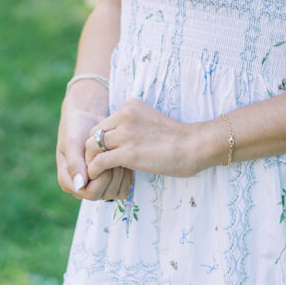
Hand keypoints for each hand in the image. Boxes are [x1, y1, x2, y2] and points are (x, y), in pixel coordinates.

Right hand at [56, 99, 133, 201]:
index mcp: (69, 181)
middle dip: (113, 175)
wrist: (86, 116)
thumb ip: (74, 163)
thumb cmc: (75, 127)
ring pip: (115, 192)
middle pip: (105, 194)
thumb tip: (80, 185)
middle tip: (116, 153)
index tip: (106, 157)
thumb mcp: (72, 142)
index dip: (102, 178)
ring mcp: (96, 183)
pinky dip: (127, 174)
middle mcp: (82, 187)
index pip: (90, 193)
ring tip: (121, 153)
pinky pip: (122, 186)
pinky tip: (126, 157)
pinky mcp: (108, 178)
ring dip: (122, 174)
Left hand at [86, 98, 206, 179]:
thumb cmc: (176, 138)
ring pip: (92, 147)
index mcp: (130, 106)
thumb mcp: (149, 122)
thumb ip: (132, 127)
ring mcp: (125, 133)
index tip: (108, 155)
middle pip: (94, 134)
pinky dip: (95, 171)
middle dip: (93, 151)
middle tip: (100, 167)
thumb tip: (117, 143)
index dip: (102, 142)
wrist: (193, 145)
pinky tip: (101, 178)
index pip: (103, 124)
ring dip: (92, 162)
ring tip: (99, 174)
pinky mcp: (127, 153)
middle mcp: (125, 115)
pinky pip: (98, 162)